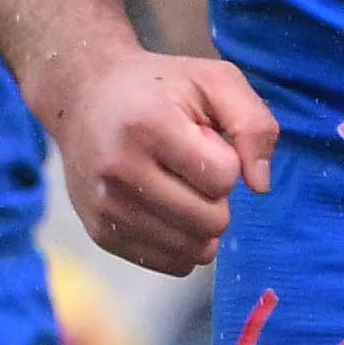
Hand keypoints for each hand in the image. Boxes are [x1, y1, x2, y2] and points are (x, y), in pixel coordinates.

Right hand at [51, 37, 277, 274]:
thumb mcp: (213, 80)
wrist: (82, 98)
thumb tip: (261, 186)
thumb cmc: (156, 88)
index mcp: (148, 126)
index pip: (223, 177)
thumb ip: (253, 123)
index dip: (226, 160)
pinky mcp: (101, 234)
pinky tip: (167, 210)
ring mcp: (106, 207)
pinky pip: (171, 264)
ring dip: (202, 223)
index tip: (202, 141)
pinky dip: (182, 243)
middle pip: (211, 221)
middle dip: (217, 197)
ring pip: (193, 250)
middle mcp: (120, 171)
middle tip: (193, 168)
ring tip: (180, 187)